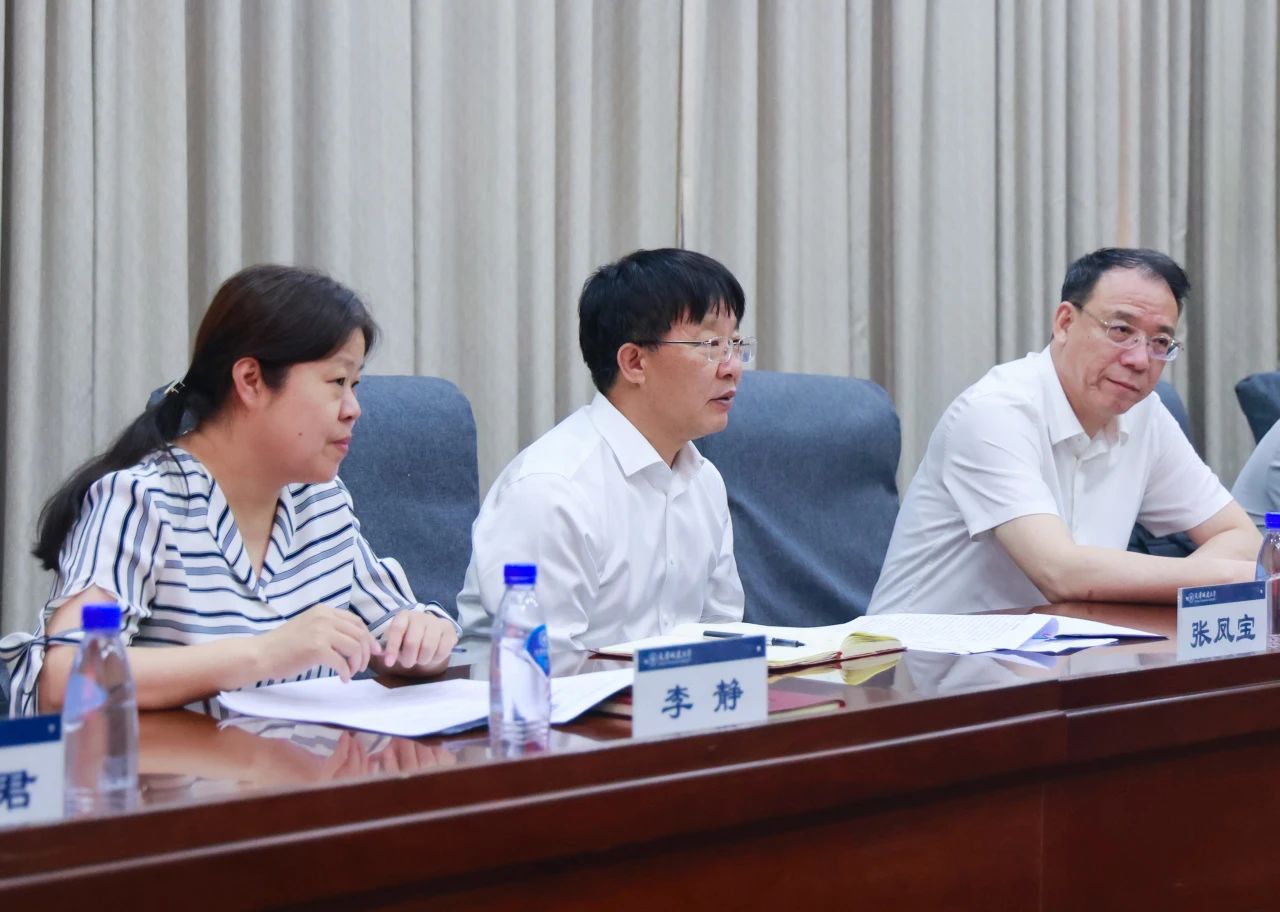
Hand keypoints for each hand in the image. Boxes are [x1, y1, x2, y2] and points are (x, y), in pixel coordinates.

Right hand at [255, 605, 379, 682]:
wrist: (260, 654)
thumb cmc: (284, 645)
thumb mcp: (310, 628)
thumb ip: (330, 630)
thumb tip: (356, 642)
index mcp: (324, 611)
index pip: (356, 622)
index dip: (368, 637)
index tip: (374, 651)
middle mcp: (324, 617)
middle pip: (360, 634)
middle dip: (366, 653)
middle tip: (362, 667)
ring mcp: (321, 632)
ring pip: (355, 648)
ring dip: (357, 664)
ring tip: (351, 673)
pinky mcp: (316, 649)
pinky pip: (342, 663)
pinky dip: (346, 673)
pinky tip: (343, 679)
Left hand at [376, 611, 457, 674]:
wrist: (429, 631)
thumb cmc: (408, 637)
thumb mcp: (396, 639)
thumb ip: (387, 647)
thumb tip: (381, 655)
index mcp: (404, 616)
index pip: (397, 629)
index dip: (392, 647)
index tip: (389, 663)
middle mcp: (421, 616)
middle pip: (412, 642)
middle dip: (408, 658)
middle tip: (407, 663)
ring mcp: (437, 622)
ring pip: (428, 647)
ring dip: (422, 660)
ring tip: (419, 660)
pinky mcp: (449, 630)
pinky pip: (442, 650)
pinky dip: (435, 659)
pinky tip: (431, 658)